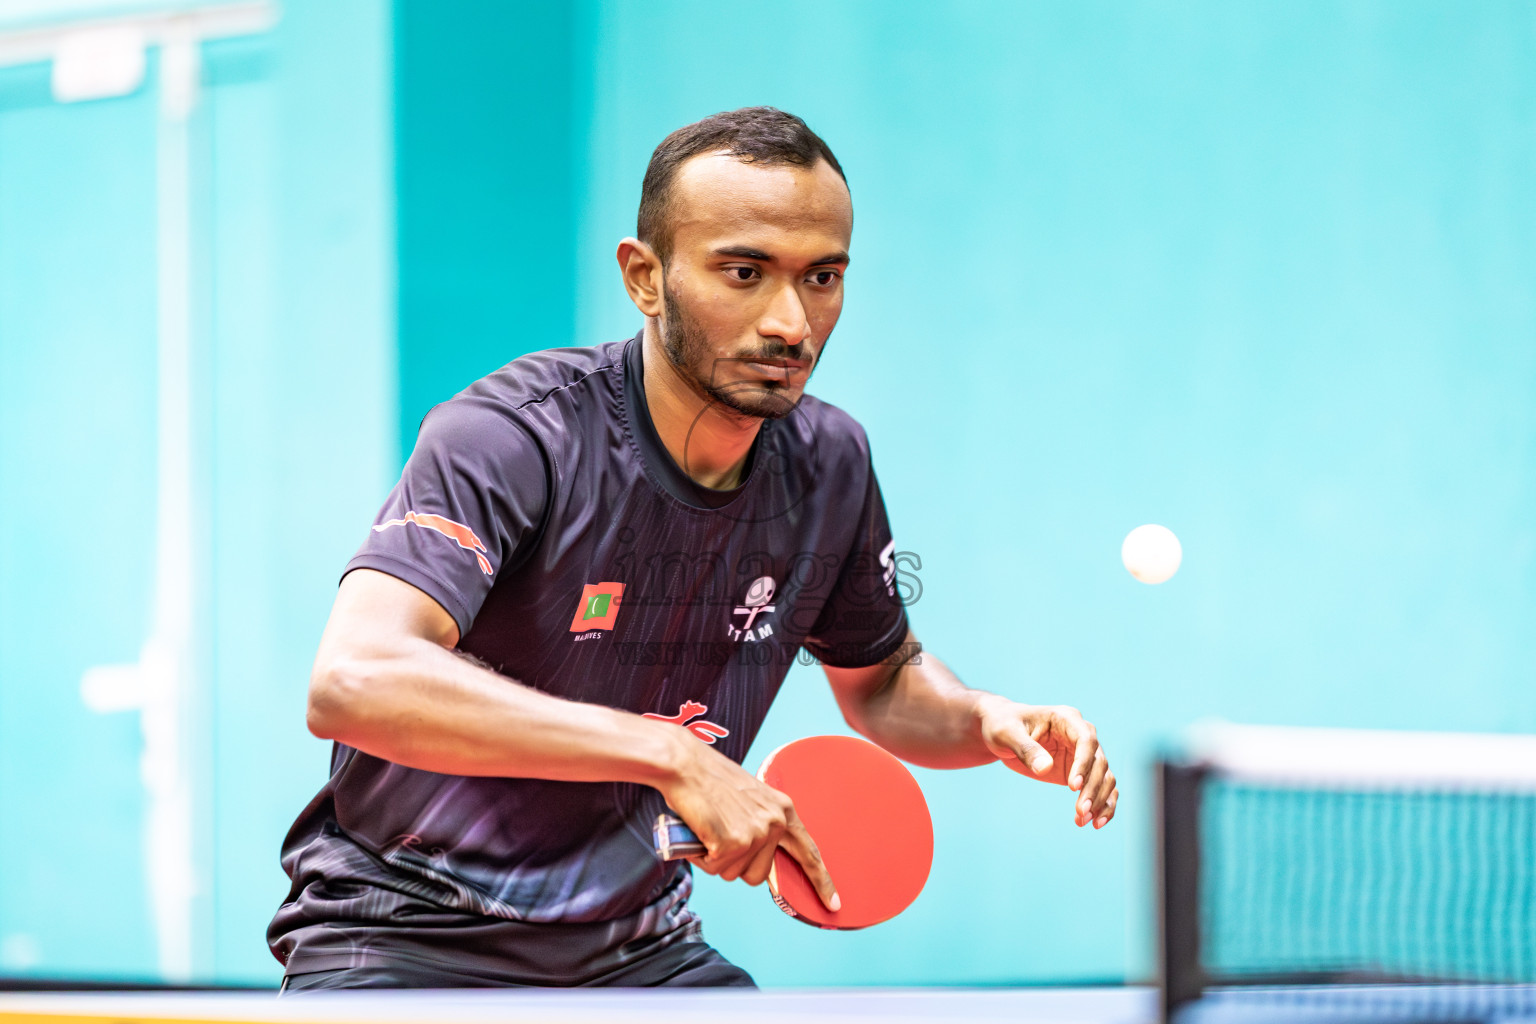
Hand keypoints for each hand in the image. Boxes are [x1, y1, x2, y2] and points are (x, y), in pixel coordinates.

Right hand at [655, 725, 840, 910]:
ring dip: (717, 860)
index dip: (821, 881)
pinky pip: (715, 868)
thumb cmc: (709, 779)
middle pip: (759, 874)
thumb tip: (760, 860)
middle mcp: (775, 822)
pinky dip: (702, 857)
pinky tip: (700, 833)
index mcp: (783, 809)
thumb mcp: (750, 799)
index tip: (833, 903)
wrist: (685, 764)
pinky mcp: (732, 843)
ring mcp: (756, 834)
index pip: (808, 851)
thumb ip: (762, 825)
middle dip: (736, 864)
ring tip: (709, 830)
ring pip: (734, 874)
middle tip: (720, 837)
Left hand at [975, 696, 1117, 828]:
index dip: (1083, 763)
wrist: (1002, 732)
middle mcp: (1081, 734)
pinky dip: (1103, 805)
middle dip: (1092, 788)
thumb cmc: (1003, 726)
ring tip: (1084, 821)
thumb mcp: (1007, 734)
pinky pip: (1101, 788)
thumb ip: (1026, 749)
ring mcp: (1084, 754)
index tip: (1072, 786)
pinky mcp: (1082, 771)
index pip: (1086, 740)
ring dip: (1099, 800)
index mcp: (1066, 718)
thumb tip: (1044, 768)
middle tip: (1081, 812)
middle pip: (1098, 762)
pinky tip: (1097, 823)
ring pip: (1105, 777)